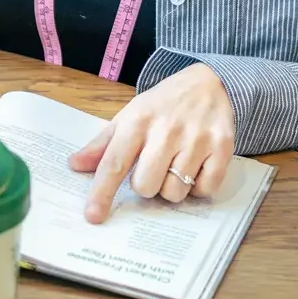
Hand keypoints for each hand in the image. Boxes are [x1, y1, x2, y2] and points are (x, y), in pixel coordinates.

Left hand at [67, 63, 234, 224]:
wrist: (210, 83)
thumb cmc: (164, 104)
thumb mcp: (130, 115)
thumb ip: (103, 143)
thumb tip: (75, 165)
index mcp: (138, 121)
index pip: (114, 163)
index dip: (102, 192)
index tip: (93, 216)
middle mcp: (167, 130)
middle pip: (145, 186)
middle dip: (146, 185)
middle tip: (154, 167)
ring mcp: (197, 139)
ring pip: (175, 192)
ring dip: (172, 187)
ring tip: (176, 165)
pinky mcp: (222, 147)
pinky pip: (205, 189)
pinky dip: (199, 186)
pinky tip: (197, 167)